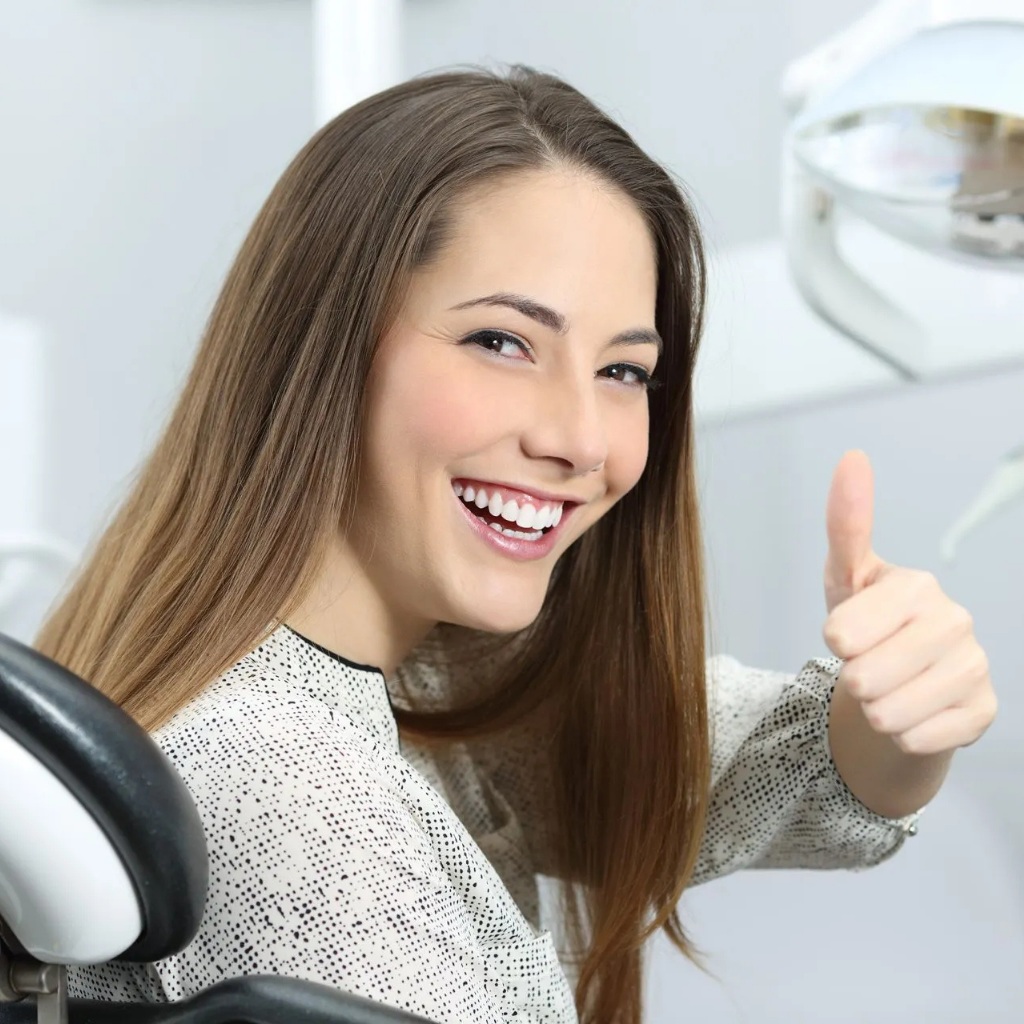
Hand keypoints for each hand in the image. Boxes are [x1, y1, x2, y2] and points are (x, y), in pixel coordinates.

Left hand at [822, 450, 997, 755]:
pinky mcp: (984, 711)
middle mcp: (954, 621)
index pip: (842, 634)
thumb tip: (853, 458)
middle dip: (854, 680)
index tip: (849, 633)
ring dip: (875, 709)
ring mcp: (975, 667)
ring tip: (887, 687)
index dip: (836, 641)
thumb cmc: (868, 625)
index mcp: (916, 586)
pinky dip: (901, 733)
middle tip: (868, 665)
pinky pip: (915, 739)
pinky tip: (913, 710)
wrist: (900, 682)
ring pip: (888, 713)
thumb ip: (846, 525)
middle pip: (863, 678)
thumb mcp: (844, 578)